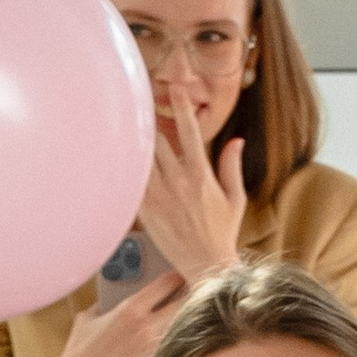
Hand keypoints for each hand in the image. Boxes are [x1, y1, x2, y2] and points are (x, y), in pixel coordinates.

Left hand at [138, 94, 249, 285]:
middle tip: (141, 106)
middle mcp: (179, 182)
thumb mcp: (236, 199)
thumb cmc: (222, 234)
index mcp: (201, 175)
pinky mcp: (145, 211)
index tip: (175, 88)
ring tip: (128, 127)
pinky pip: (131, 182)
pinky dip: (126, 167)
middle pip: (157, 139)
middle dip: (150, 120)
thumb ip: (232, 166)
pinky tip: (120, 156)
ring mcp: (160, 196)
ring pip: (141, 156)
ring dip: (136, 141)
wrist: (206, 267)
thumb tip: (236, 141)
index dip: (182, 107)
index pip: (190, 132)